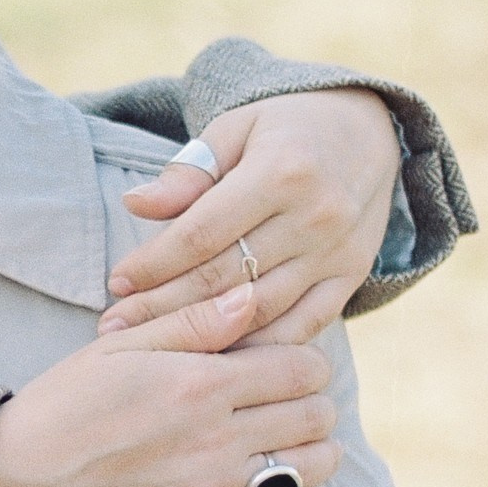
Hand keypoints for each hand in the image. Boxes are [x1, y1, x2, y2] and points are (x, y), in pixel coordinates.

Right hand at [0, 335, 339, 486]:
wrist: (9, 480)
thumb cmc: (60, 406)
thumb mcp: (119, 346)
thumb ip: (193, 322)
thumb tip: (252, 295)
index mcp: (200, 383)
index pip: (300, 368)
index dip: (310, 364)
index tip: (297, 368)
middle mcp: (214, 437)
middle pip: (311, 418)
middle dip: (316, 407)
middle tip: (300, 408)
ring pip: (305, 474)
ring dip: (317, 460)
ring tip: (307, 453)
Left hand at [99, 88, 401, 346]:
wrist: (371, 133)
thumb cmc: (286, 128)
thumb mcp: (237, 128)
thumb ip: (189, 171)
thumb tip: (135, 204)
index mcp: (282, 171)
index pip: (203, 233)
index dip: (155, 263)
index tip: (117, 282)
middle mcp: (315, 217)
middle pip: (226, 278)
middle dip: (164, 307)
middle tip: (116, 327)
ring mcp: (338, 253)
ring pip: (260, 310)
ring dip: (204, 335)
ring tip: (155, 347)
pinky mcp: (351, 277)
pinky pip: (303, 327)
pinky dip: (258, 348)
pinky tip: (216, 359)